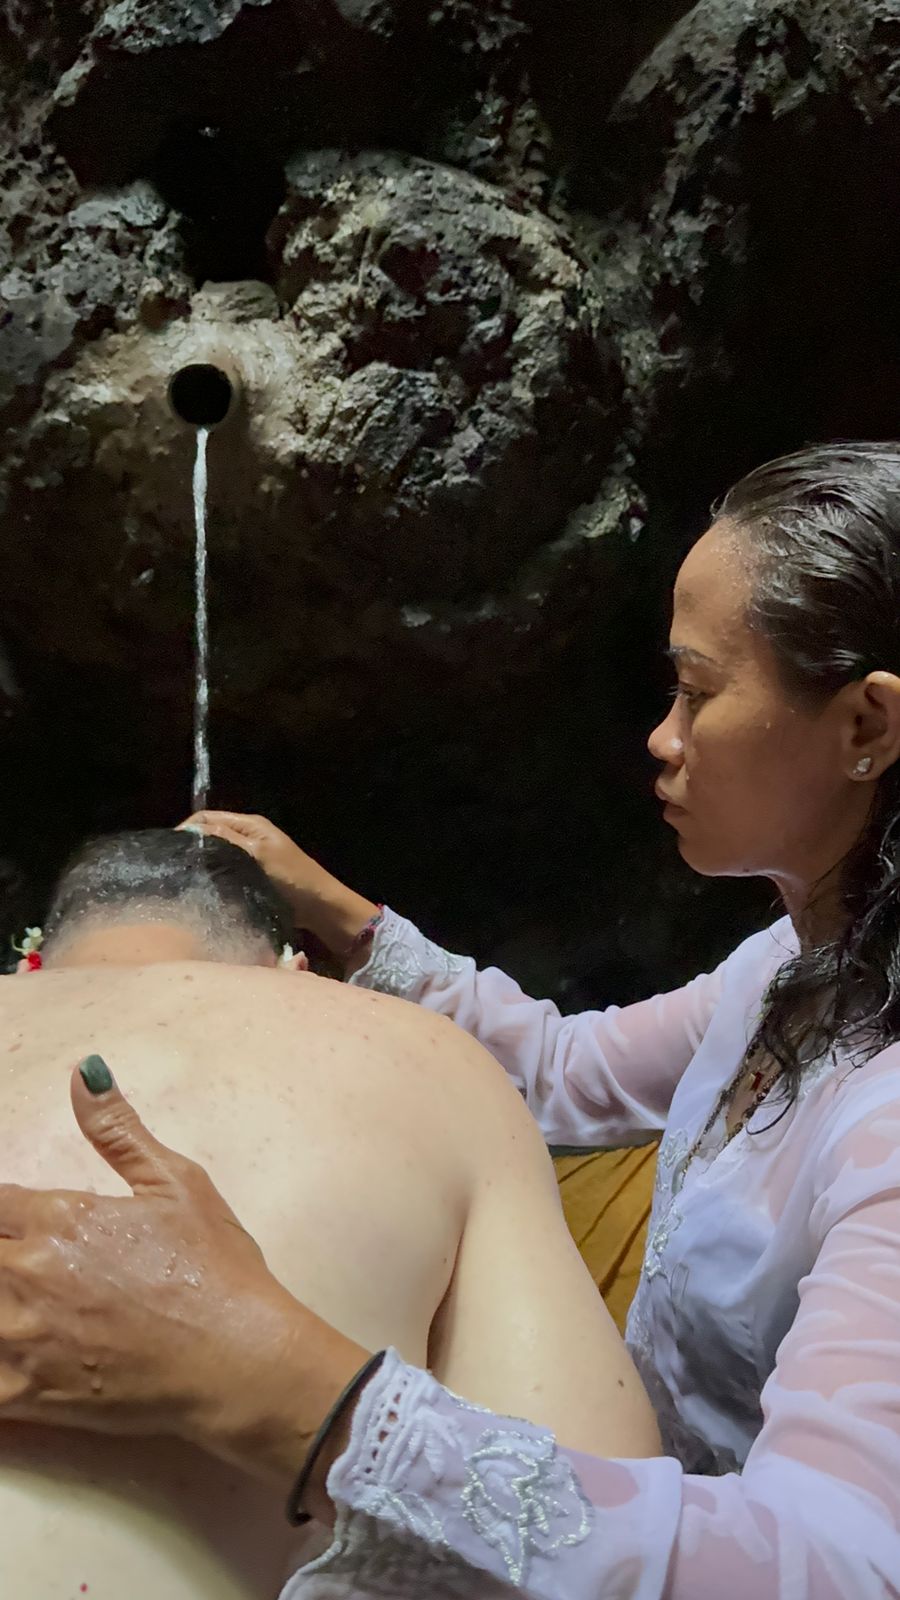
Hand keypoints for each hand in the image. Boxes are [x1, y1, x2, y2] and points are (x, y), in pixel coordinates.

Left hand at [0, 1059, 369, 1509]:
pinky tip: (9, 1350)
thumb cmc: (216, 1271)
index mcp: (59, 1219)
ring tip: (16, 1299)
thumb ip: (119, 1130)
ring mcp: (23, 1339)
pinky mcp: (29, 1395)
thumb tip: (83, 1073)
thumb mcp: (178, 1184)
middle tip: (24, 1257)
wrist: (239, 1361)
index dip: (1, 1206)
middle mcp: (28, 1274)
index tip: (12, 1215)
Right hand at [178, 811, 378, 961]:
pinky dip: (214, 875)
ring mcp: (250, 856)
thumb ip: (226, 840)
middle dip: (192, 845)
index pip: (207, 818)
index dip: (187, 829)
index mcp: (250, 824)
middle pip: (210, 834)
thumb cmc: (292, 878)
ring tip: (184, 877)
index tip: (169, 849)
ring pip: (216, 854)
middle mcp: (248, 836)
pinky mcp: (251, 876)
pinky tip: (203, 887)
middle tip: (174, 865)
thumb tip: (192, 829)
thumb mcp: (257, 855)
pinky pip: (226, 871)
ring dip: (202, 862)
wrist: (320, 907)